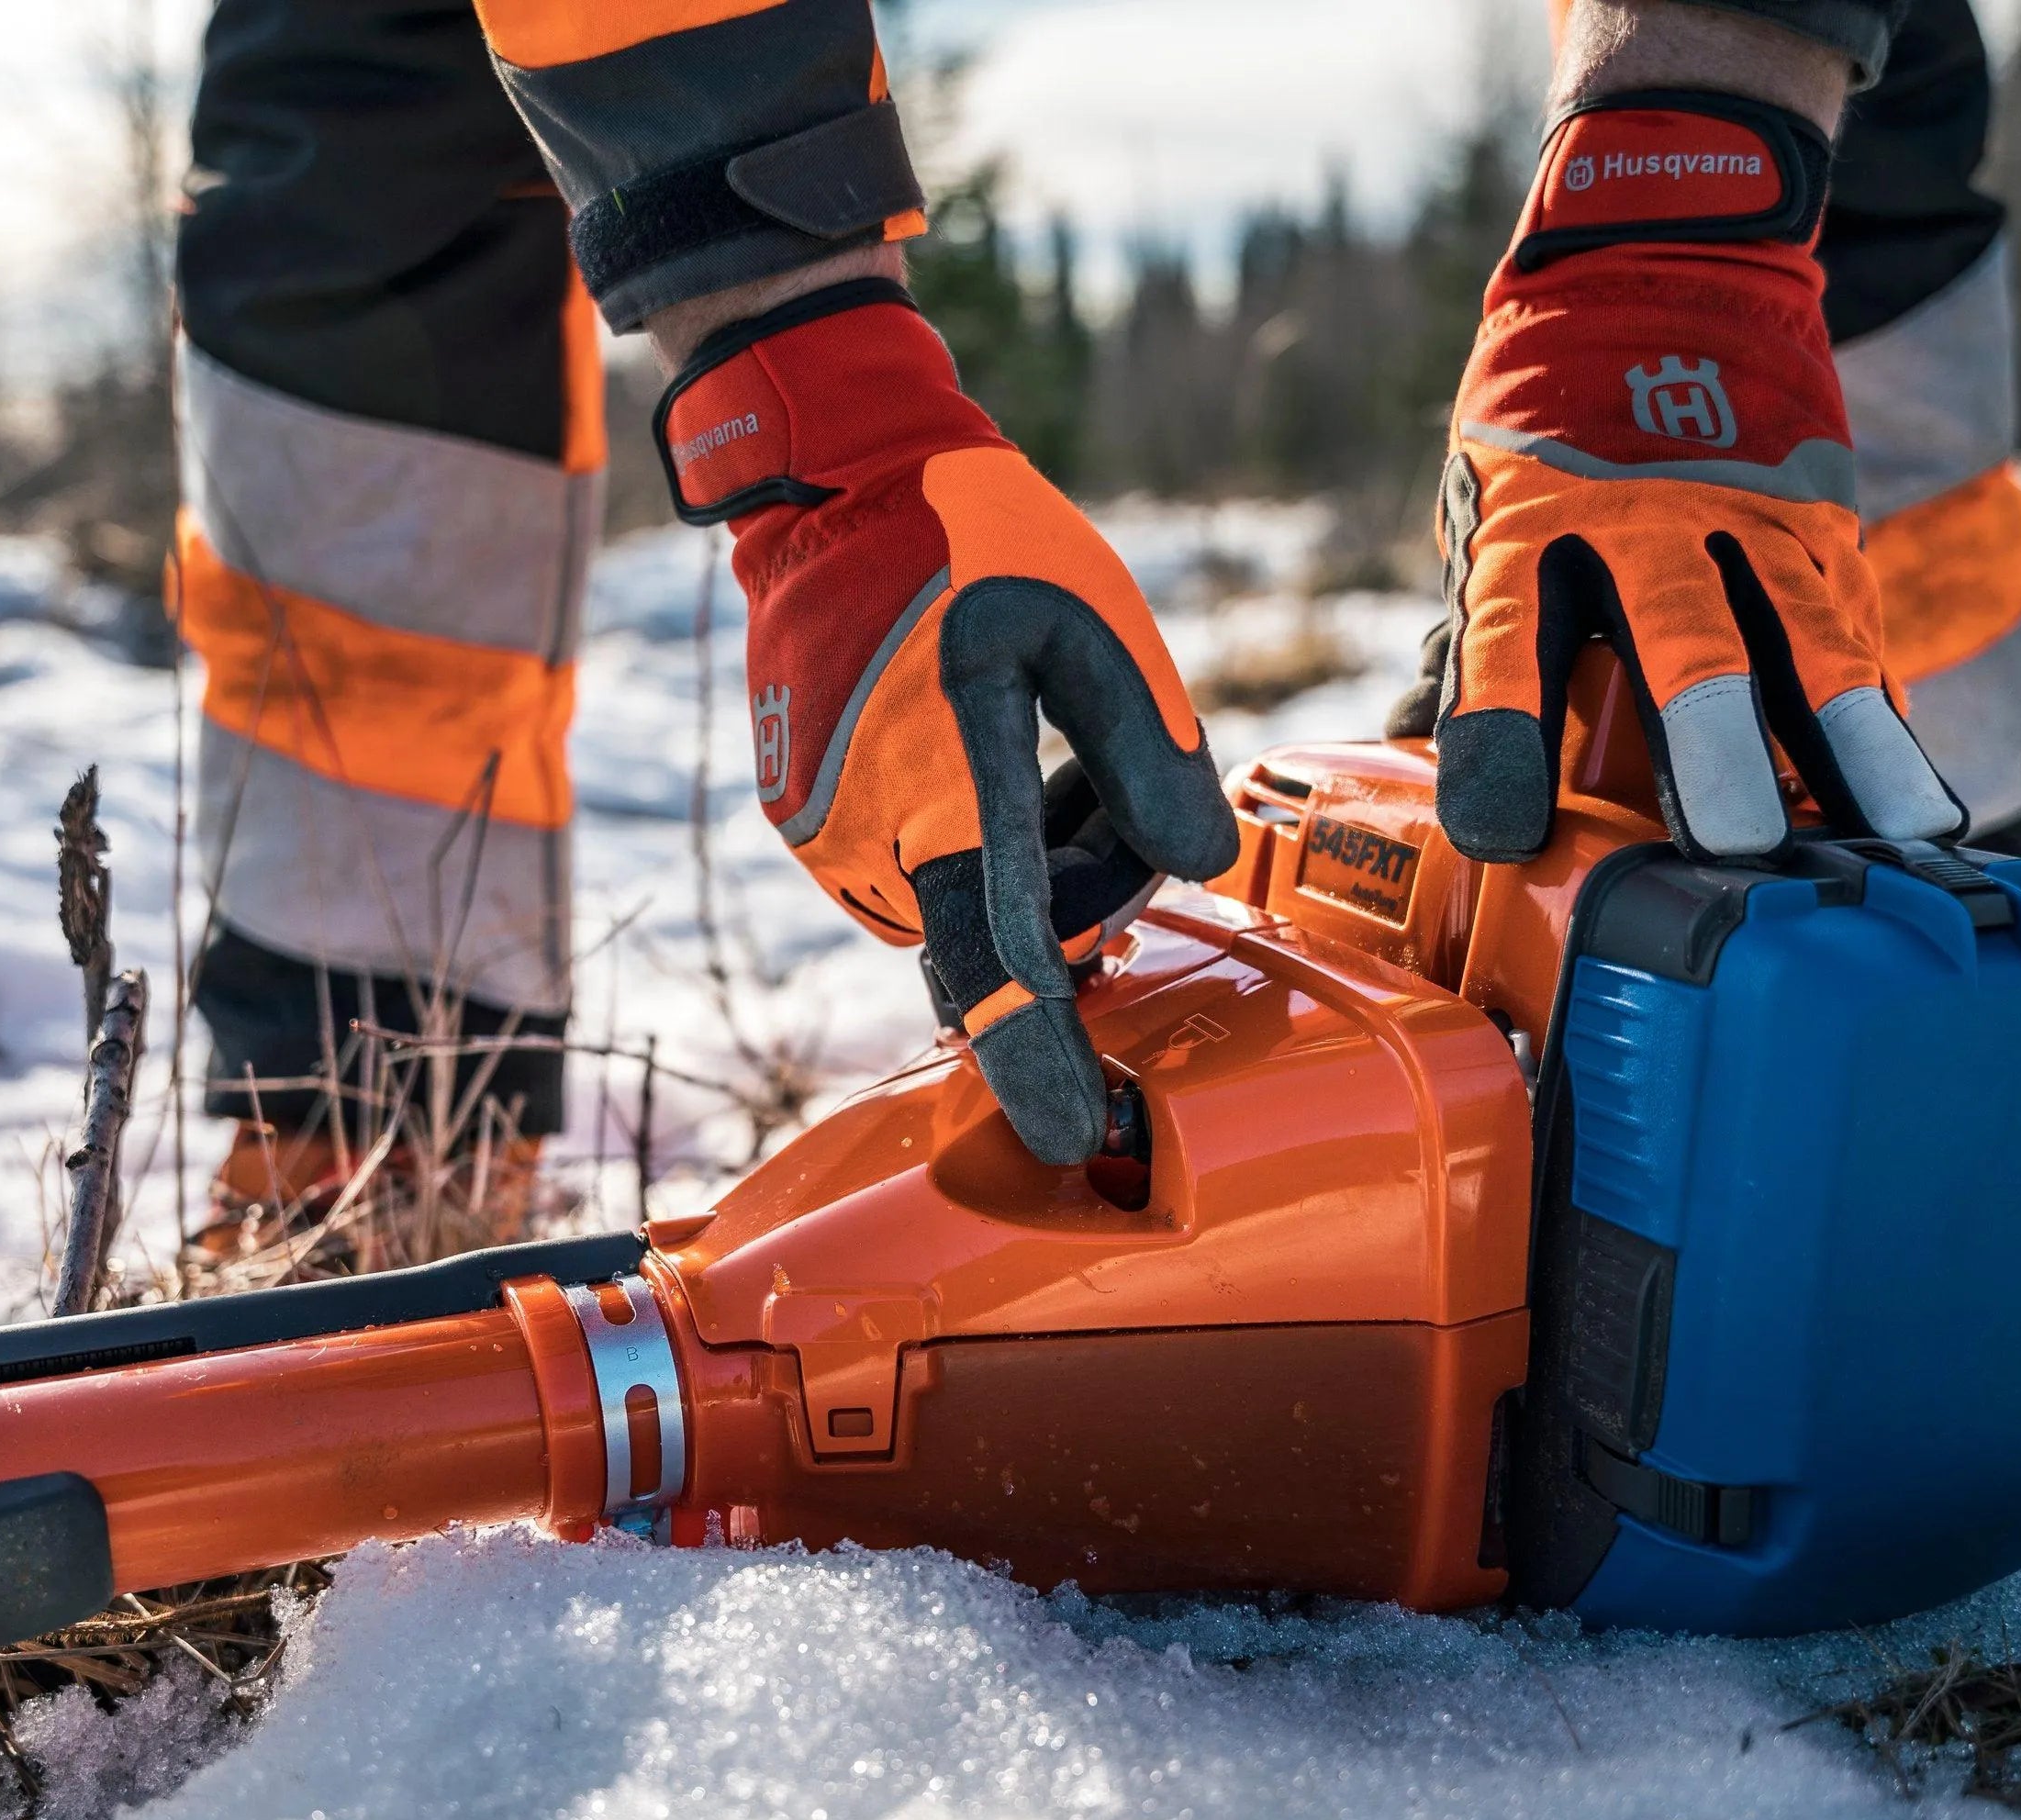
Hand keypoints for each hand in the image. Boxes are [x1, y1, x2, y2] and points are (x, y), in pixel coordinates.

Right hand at [657, 281, 1236, 1164]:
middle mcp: (870, 834)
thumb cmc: (969, 536)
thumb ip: (1147, 748)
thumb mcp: (1091, 618)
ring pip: (968, 914)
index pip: (994, 955)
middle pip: (1008, 936)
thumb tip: (1203, 866)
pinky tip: (1004, 756)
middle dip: (1088, 893)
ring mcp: (831, 839)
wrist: (827, 486)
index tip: (1071, 1132)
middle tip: (1121, 788)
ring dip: (1040, 868)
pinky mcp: (817, 829)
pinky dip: (986, 850)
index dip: (1036, 1054)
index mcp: (945, 779)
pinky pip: (925, 882)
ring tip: (1053, 750)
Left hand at [1408, 90, 1964, 863]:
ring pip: (1805, 640)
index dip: (1499, 738)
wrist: (1664, 253)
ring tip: (1893, 833)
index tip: (1501, 832)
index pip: (1504, 643)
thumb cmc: (1549, 416)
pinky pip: (1854, 625)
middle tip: (1733, 840)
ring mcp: (1746, 518)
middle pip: (1681, 645)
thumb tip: (1406, 738)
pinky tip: (1916, 794)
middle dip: (1711, 744)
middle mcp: (1644, 524)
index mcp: (1530, 523)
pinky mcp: (1818, 516)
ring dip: (1847, 744)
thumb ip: (1468, 626)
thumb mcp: (1485, 500)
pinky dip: (1881, 711)